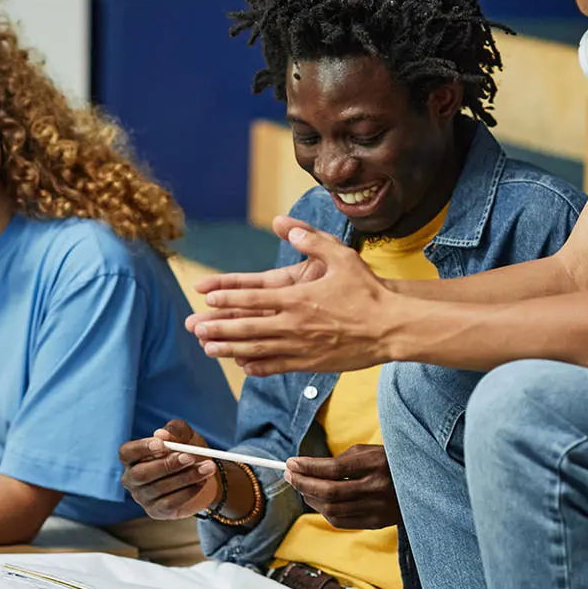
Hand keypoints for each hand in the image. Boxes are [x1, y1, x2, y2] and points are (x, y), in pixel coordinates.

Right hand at [119, 420, 221, 519]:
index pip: (127, 453)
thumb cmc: (188, 451)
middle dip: (167, 465)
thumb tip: (161, 434)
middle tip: (190, 457)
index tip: (162, 444)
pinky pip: (169, 503)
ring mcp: (142, 497)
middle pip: (141, 473)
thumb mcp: (185, 435)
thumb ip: (174, 431)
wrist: (205, 475)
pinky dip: (188, 491)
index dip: (141, 448)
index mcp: (132, 457)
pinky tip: (202, 482)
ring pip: (159, 488)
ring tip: (208, 467)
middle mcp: (132, 478)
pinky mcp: (156, 511)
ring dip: (186, 477)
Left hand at [191, 215, 398, 376]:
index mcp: (298, 297)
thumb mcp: (341, 256)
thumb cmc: (368, 291)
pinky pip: (276, 367)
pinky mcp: (310, 364)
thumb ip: (310, 238)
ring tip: (207, 348)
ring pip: (256, 349)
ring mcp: (301, 347)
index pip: (254, 297)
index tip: (207, 297)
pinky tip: (242, 365)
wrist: (393, 328)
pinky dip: (256, 366)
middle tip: (194, 326)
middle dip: (218, 326)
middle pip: (247, 326)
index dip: (228, 298)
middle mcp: (294, 324)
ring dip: (229, 348)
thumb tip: (283, 221)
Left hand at [285, 444, 397, 530]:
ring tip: (301, 486)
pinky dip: (324, 512)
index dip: (308, 467)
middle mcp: (378, 488)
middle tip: (290, 474)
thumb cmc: (390, 463)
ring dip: (310, 498)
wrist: (423, 484)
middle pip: (330, 492)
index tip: (291, 462)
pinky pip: (341, 522)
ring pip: (332, 510)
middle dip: (303, 483)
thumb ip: (341, 460)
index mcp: (377, 464)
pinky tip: (317, 501)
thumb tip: (308, 468)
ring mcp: (378, 509)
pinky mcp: (377, 523)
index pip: (333, 469)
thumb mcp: (370, 451)